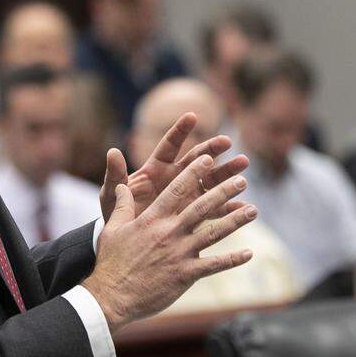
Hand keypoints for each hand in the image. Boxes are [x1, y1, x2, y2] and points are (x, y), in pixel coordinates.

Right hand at [84, 153, 256, 333]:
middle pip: (203, 207)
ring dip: (235, 221)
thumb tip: (123, 186)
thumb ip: (122, 205)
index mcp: (152, 219)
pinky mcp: (186, 274)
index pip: (177, 190)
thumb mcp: (113, 229)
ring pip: (214, 233)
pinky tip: (249, 254)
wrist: (112, 296)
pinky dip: (232, 259)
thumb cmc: (112, 262)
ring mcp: (180, 253)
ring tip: (254, 210)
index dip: (194, 173)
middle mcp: (169, 232)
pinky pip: (214, 265)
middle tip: (242, 179)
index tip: (209, 159)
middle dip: (224, 191)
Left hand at [98, 112, 248, 221]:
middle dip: (212, 150)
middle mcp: (175, 178)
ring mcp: (187, 196)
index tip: (192, 116)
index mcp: (155, 169)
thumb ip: (115, 175)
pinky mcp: (195, 215)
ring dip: (227, 174)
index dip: (180, 131)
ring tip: (243, 167)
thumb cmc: (115, 212)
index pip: (169, 146)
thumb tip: (112, 151)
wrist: (125, 240)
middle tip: (228, 142)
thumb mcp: (111, 195)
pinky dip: (229, 208)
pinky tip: (243, 207)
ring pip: (211, 181)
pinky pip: (215, 210)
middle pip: (196, 160)